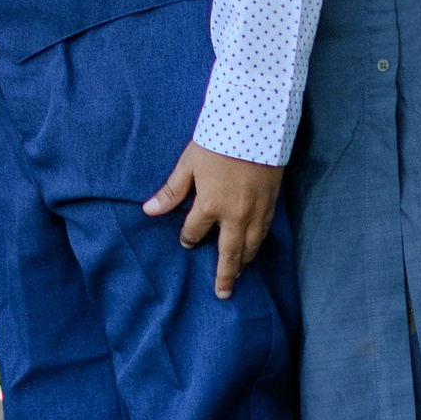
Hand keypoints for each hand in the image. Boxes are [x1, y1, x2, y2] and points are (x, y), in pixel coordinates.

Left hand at [143, 143, 281, 297]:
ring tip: (238, 276)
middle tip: (222, 293)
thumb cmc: (217, 142)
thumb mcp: (188, 164)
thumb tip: (149, 210)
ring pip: (250, 246)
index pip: (195, 232)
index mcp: (210, 206)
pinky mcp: (271, 204)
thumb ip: (171, 191)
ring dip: (243, 263)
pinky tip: (255, 249)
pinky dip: (257, 246)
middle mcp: (234, 216)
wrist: (255, 125)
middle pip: (228, 253)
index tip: (186, 241)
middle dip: (224, 275)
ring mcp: (255, 212)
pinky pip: (264, 233)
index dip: (188, 238)